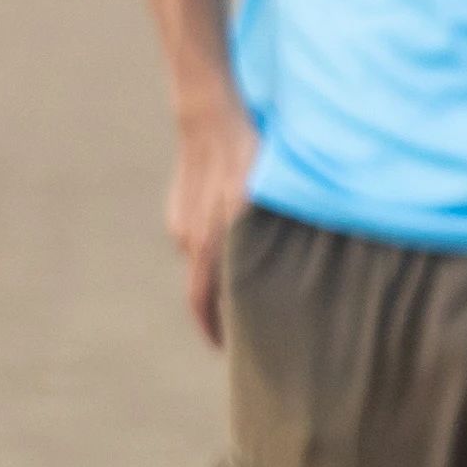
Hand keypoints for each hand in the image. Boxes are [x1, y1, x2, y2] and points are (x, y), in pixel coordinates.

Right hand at [168, 99, 255, 344]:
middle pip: (202, 289)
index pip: (204, 304)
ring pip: (203, 263)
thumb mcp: (263, 200)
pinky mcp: (180, 209)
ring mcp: (181, 224)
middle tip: (243, 329)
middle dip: (219, 311)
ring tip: (244, 286)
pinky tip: (234, 245)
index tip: (229, 351)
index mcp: (209, 243)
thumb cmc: (248, 154)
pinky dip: (215, 252)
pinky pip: (198, 240)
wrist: (209, 115)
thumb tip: (286, 273)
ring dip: (220, 277)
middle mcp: (189, 239)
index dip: (215, 331)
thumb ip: (265, 239)